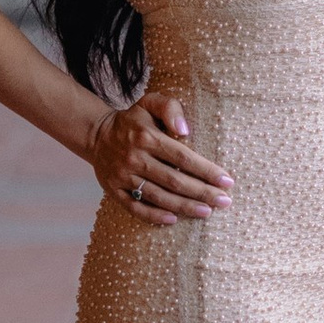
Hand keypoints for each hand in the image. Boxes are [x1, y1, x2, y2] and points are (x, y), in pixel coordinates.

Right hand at [89, 95, 230, 219]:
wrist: (96, 134)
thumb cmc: (132, 120)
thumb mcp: (149, 102)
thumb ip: (170, 108)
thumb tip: (185, 130)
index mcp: (146, 136)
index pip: (183, 157)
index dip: (206, 170)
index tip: (227, 181)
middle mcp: (135, 158)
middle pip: (175, 180)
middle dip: (202, 192)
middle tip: (224, 201)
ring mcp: (123, 176)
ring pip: (159, 197)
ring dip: (185, 207)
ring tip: (207, 212)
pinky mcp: (114, 191)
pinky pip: (136, 208)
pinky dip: (154, 216)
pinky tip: (174, 220)